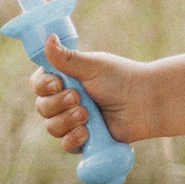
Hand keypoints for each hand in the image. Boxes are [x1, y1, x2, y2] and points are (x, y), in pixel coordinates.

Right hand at [30, 40, 163, 150]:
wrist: (145, 102)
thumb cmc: (121, 78)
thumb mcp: (93, 66)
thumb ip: (68, 58)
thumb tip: (48, 38)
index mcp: (64, 79)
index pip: (38, 84)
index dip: (43, 86)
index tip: (57, 83)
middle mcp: (64, 100)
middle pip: (42, 107)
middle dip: (58, 104)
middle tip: (79, 98)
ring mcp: (72, 120)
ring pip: (52, 127)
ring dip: (67, 121)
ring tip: (87, 115)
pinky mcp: (83, 139)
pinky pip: (66, 145)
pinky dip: (73, 139)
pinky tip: (86, 133)